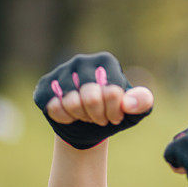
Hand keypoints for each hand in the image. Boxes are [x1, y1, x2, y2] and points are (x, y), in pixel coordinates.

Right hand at [33, 51, 152, 149]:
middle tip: (99, 118)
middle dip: (97, 116)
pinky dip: (65, 118)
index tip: (115, 116)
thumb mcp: (135, 110)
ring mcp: (61, 71)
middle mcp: (82, 61)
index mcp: (106, 61)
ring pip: (71, 103)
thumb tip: (129, 103)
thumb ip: (142, 102)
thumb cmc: (114, 113)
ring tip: (85, 114)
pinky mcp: (45, 85)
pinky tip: (70, 114)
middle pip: (91, 98)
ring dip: (81, 117)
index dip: (114, 112)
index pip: (112, 92)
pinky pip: (53, 107)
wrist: (87, 125)